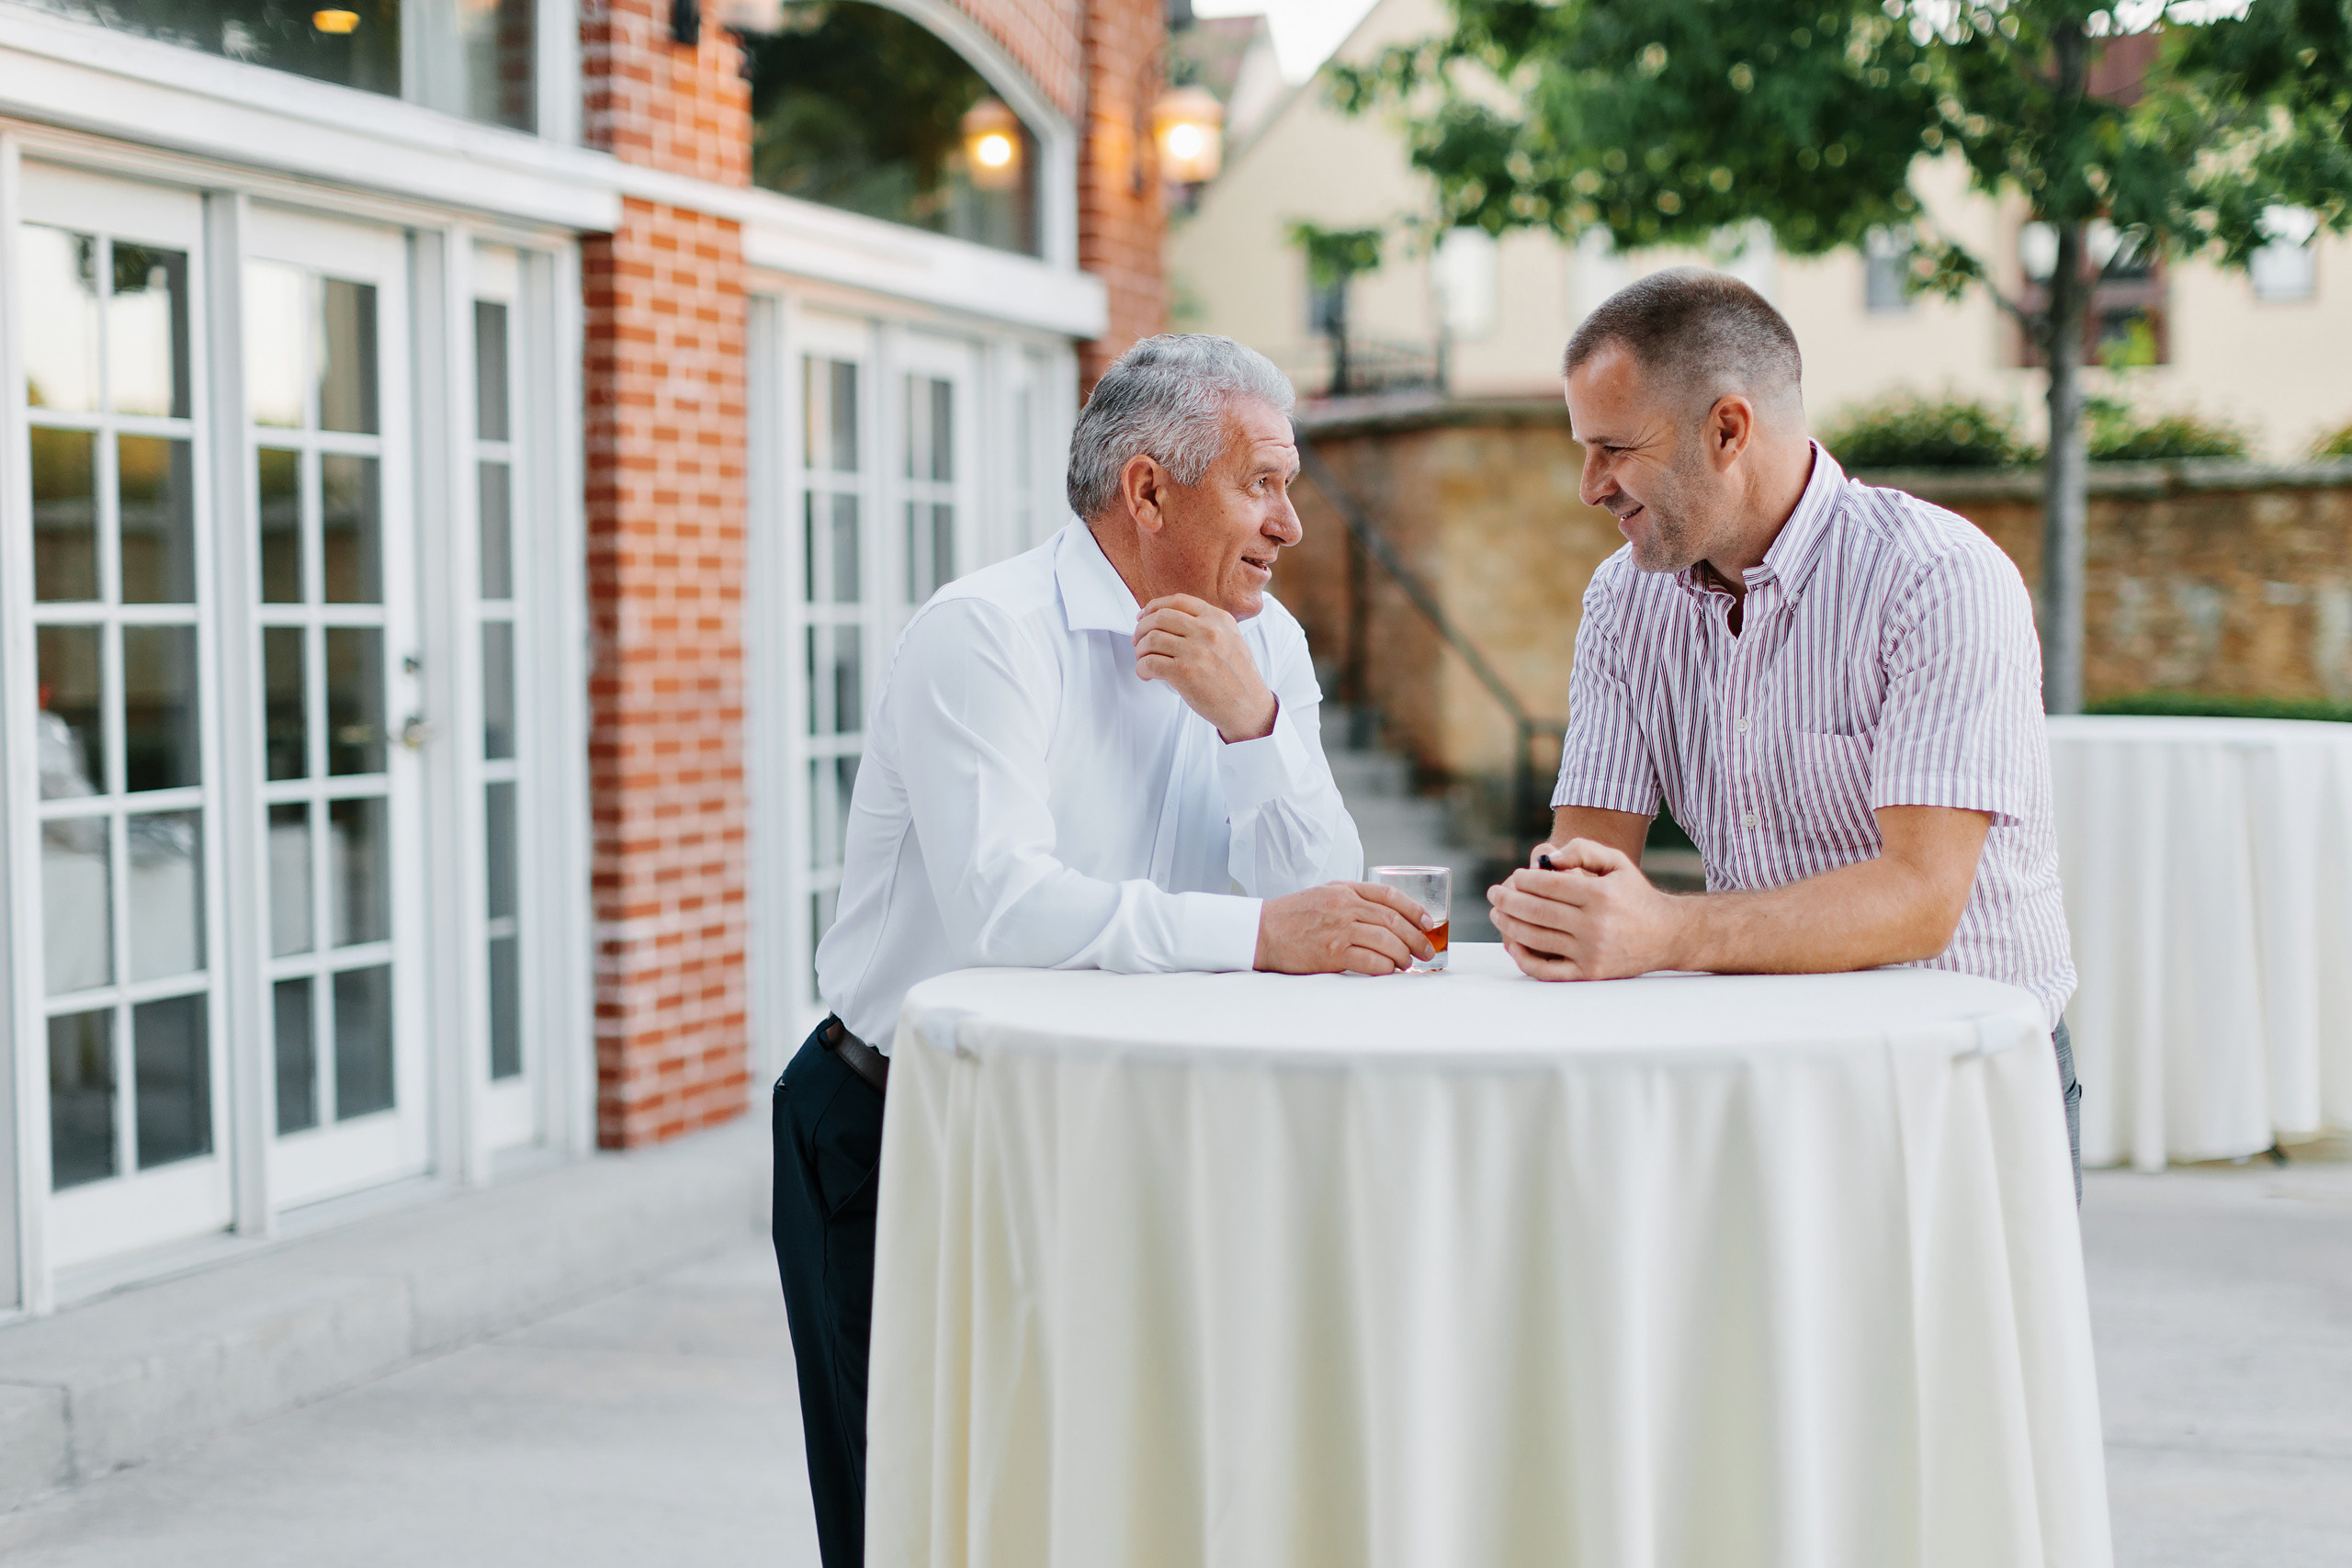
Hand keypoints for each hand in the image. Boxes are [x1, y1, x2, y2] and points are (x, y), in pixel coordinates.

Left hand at [1134, 594, 1278, 741]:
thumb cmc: (1238, 677)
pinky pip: (1150, 663)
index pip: (1178, 601)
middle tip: (1138, 640)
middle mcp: (1207, 631)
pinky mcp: (1185, 673)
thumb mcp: (1230, 639)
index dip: (1155, 606)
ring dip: (1140, 650)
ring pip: (1152, 639)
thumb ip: (1207, 625)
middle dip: (1142, 628)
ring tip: (1143, 659)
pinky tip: (1146, 674)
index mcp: (1218, 619)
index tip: (1145, 616)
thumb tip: (1169, 620)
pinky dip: (1142, 668)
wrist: (1249, 706)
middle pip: (1160, 617)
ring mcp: (1196, 651)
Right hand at [1256, 881, 1440, 975]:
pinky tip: (1389, 970)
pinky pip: (1370, 960)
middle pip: (1393, 920)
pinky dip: (1385, 967)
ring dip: (1403, 955)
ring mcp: (1339, 929)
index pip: (1388, 895)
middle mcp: (1344, 906)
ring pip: (1386, 940)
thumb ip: (1351, 900)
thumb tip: (1385, 917)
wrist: (1261, 932)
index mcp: (1344, 889)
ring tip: (1407, 963)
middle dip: (1416, 937)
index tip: (1428, 922)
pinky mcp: (1332, 953)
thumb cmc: (1292, 917)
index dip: (1413, 909)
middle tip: (1426, 950)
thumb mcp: (1323, 896)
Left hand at [1486, 838, 1681, 980]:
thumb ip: (1582, 850)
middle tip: (1494, 894)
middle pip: (1536, 912)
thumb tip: (1546, 860)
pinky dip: (1524, 959)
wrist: (1667, 935)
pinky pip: (1547, 970)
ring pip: (1536, 939)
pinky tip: (1512, 943)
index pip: (1548, 886)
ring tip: (1498, 913)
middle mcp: (1595, 926)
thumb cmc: (1634, 895)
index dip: (1524, 880)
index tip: (1514, 876)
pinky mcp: (1589, 973)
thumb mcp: (1616, 862)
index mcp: (1600, 896)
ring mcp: (1591, 952)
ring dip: (1509, 925)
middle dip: (1508, 900)